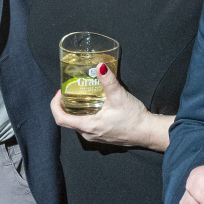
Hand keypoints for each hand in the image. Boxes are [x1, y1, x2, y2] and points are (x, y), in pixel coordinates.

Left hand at [49, 62, 169, 149]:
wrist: (148, 132)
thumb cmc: (133, 118)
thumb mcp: (119, 96)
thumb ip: (108, 80)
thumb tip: (99, 66)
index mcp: (88, 126)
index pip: (61, 119)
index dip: (55, 105)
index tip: (59, 92)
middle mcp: (88, 134)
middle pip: (67, 121)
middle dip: (64, 106)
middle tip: (68, 91)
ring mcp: (95, 137)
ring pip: (77, 124)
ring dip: (75, 111)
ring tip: (79, 96)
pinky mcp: (102, 136)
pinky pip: (86, 127)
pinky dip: (84, 115)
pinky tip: (92, 105)